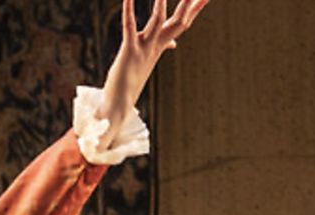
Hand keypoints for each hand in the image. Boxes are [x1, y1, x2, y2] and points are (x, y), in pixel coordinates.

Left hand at [101, 0, 209, 124]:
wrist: (119, 105)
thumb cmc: (130, 82)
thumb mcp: (148, 59)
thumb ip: (161, 47)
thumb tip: (173, 44)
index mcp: (160, 46)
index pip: (182, 23)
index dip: (195, 9)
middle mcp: (155, 45)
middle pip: (178, 22)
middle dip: (190, 5)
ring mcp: (144, 48)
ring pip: (158, 21)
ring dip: (162, 4)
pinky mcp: (129, 51)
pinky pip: (129, 27)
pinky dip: (128, 11)